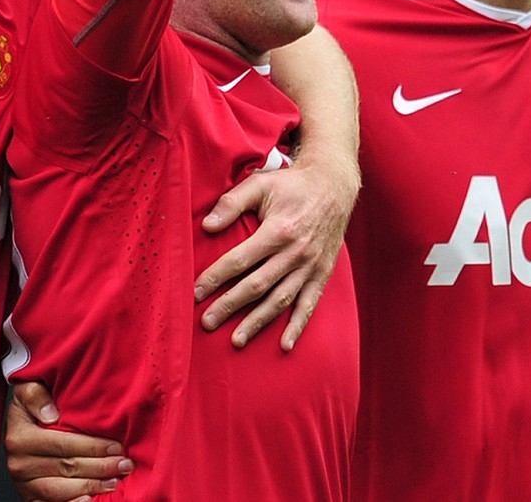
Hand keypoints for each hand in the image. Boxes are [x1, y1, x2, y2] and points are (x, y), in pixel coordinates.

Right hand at [5, 382, 132, 501]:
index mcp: (20, 438)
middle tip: (125, 465)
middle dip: (100, 468)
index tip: (116, 446)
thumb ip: (36, 395)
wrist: (15, 427)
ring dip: (92, 487)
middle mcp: (19, 464)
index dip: (92, 447)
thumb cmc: (29, 407)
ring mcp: (24, 484)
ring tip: (115, 482)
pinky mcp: (30, 497)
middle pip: (67, 468)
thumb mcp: (27, 391)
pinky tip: (92, 500)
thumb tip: (51, 415)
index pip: (63, 444)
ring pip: (62, 490)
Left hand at [194, 156, 358, 350]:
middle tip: (207, 322)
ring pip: (280, 301)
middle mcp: (295, 253)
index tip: (196, 292)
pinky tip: (283, 345)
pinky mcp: (322, 274)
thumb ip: (231, 203)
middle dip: (229, 306)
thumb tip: (206, 225)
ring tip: (236, 340)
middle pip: (256, 286)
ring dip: (257, 322)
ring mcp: (310, 267)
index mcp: (278, 231)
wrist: (334, 185)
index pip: (240, 260)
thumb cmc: (292, 185)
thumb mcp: (260, 184)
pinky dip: (297, 326)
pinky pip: (309, 305)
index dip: (216, 277)